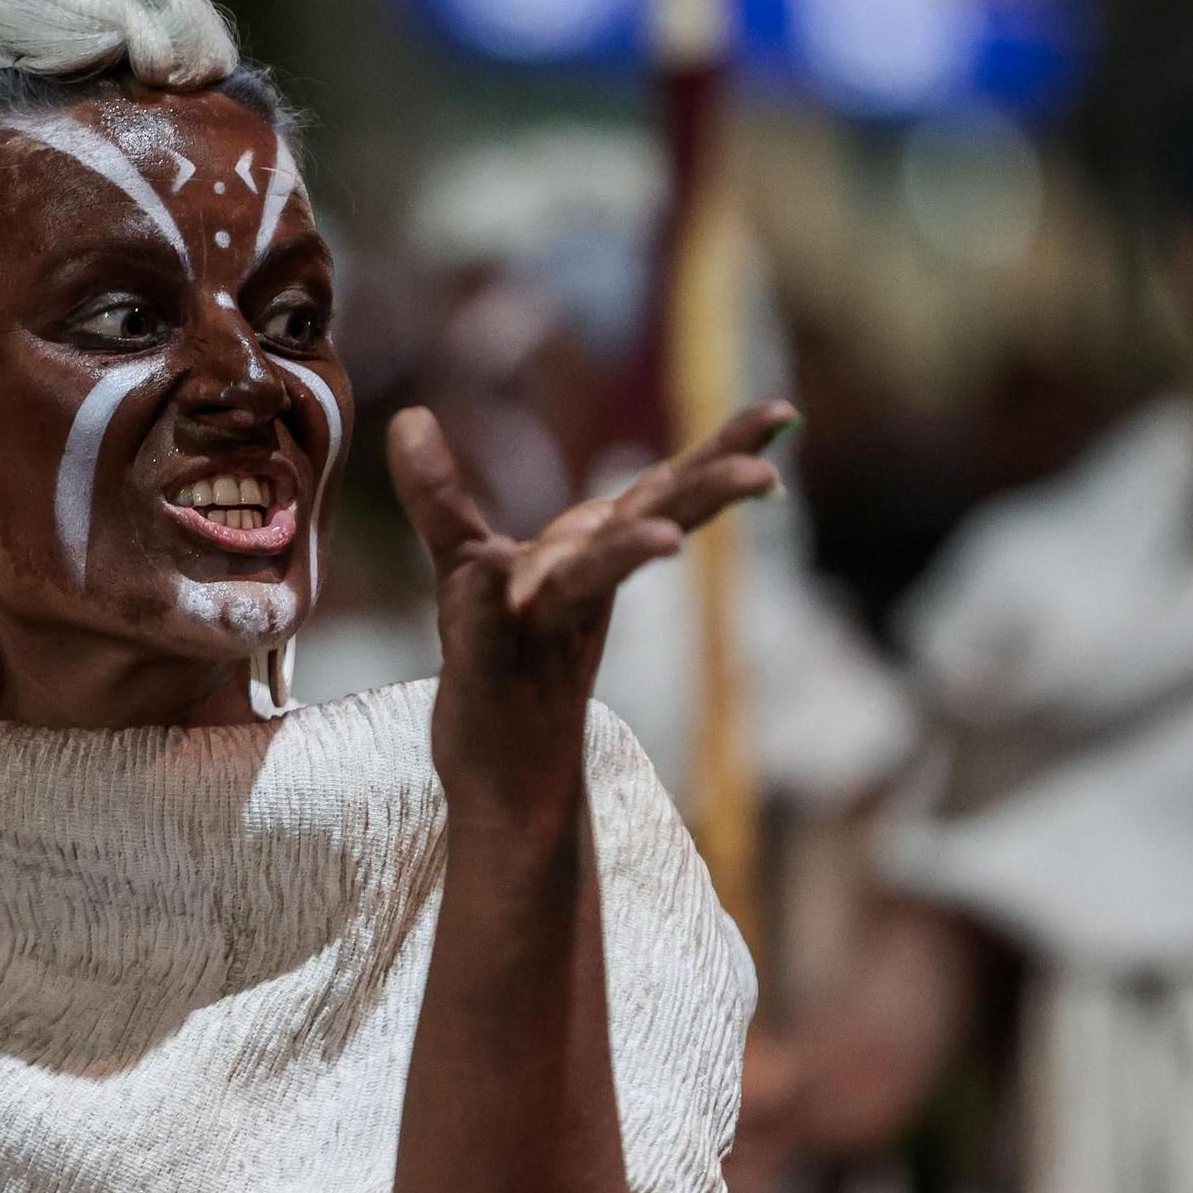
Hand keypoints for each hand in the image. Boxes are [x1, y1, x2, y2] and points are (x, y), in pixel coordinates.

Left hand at [387, 399, 796, 831]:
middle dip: (704, 491)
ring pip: (587, 578)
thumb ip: (442, 497)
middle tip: (764, 472)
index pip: (664, 489)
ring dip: (622, 553)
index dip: (722, 448)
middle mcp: (575, 586)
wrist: (501, 781)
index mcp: (590, 555)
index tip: (783, 412)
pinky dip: (487, 600)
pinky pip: (486, 631)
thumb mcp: (464, 569)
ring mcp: (535, 631)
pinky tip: (493, 571)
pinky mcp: (487, 676)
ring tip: (665, 539)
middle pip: (649, 522)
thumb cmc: (497, 665)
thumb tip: (409, 416)